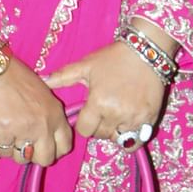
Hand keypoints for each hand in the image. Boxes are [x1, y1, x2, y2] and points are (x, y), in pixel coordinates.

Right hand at [0, 59, 74, 165]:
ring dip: (16, 152)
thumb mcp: (45, 95)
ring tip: (11, 138)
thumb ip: (50, 117)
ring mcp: (24, 131)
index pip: (65, 146)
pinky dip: (1, 146)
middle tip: (27, 148)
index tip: (46, 148)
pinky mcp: (4, 133)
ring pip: (23, 159)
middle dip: (36, 157)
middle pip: (46, 159)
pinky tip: (0, 133)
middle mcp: (43, 126)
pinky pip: (4, 152)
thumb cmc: (19, 80)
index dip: (55, 151)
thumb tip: (47, 139)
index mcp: (56, 115)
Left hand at [44, 42, 164, 149]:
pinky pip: (137, 140)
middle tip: (104, 112)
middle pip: (101, 135)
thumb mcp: (86, 65)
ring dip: (115, 131)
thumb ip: (63, 76)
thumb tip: (42, 80)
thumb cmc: (114, 58)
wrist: (146, 51)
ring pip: (118, 139)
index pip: (84, 130)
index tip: (89, 114)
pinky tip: (130, 127)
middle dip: (100, 126)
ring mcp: (134, 118)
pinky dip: (132, 137)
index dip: (85, 123)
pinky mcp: (149, 119)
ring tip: (117, 117)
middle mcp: (116, 114)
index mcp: (98, 103)